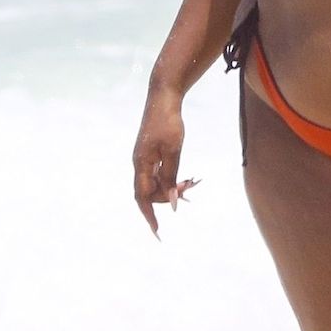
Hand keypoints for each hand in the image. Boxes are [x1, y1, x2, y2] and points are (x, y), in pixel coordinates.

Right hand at [131, 92, 198, 237]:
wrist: (163, 98)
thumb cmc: (168, 123)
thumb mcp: (173, 151)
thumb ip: (171, 177)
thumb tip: (171, 202)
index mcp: (141, 164)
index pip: (142, 197)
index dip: (149, 216)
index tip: (157, 232)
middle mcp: (140, 164)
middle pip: (149, 192)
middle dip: (167, 197)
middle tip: (189, 192)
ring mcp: (144, 159)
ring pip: (155, 183)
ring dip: (170, 188)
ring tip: (190, 184)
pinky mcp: (150, 153)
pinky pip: (158, 174)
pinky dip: (170, 179)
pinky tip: (183, 179)